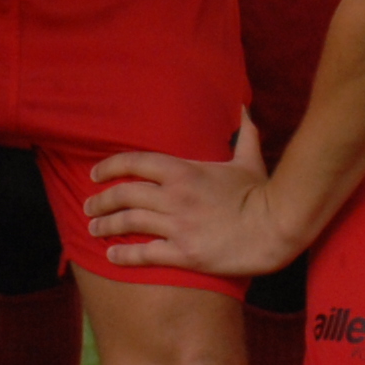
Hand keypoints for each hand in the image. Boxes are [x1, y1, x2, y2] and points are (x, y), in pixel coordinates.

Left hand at [81, 115, 302, 277]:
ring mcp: (178, 226)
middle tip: (89, 207)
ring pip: (128, 222)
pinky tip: (111, 255)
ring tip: (93, 229)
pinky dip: (124, 254)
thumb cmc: (261, 194)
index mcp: (184, 170)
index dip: (109, 167)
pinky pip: (145, 254)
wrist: (275, 228)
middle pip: (124, 194)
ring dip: (106, 226)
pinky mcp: (185, 254)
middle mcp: (175, 196)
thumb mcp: (249, 160)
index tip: (94, 174)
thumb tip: (244, 109)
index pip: (135, 162)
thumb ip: (243, 134)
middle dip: (100, 200)